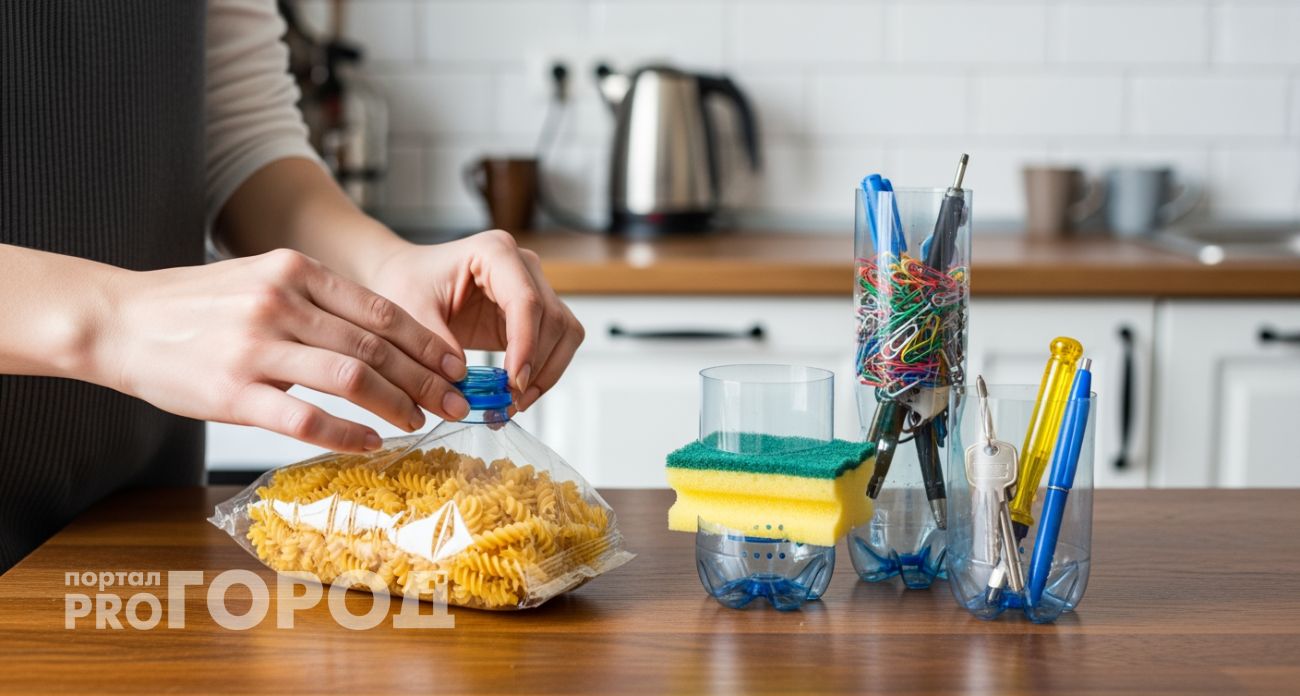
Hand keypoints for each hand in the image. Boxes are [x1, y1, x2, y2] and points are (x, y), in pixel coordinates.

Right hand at [97, 249, 469, 451]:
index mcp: (294, 271)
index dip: (427, 342)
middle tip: (456, 401)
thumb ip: (316, 302)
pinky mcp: (232, 392)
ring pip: (351, 378)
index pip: (381, 311)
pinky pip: (305, 419)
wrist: (118, 320)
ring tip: (420, 421)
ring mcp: (256, 348)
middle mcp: (280, 303)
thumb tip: (384, 336)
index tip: (456, 364)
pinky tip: (371, 444)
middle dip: (425, 378)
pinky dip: (347, 434)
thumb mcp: (261, 280)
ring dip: (397, 404)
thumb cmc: (196, 307)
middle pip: (376, 347)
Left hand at [364, 230, 583, 411]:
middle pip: (553, 318)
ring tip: (515, 401)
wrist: (410, 280)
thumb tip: (463, 378)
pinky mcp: (534, 313)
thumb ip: (434, 342)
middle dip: (538, 364)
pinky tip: (519, 392)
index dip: (526, 344)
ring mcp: (534, 287)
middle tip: (511, 400)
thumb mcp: (410, 310)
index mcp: (494, 251)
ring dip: (547, 371)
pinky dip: (543, 371)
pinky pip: (556, 343)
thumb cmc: (408, 283)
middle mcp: (523, 266)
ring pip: (564, 332)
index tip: (514, 382)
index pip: (526, 300)